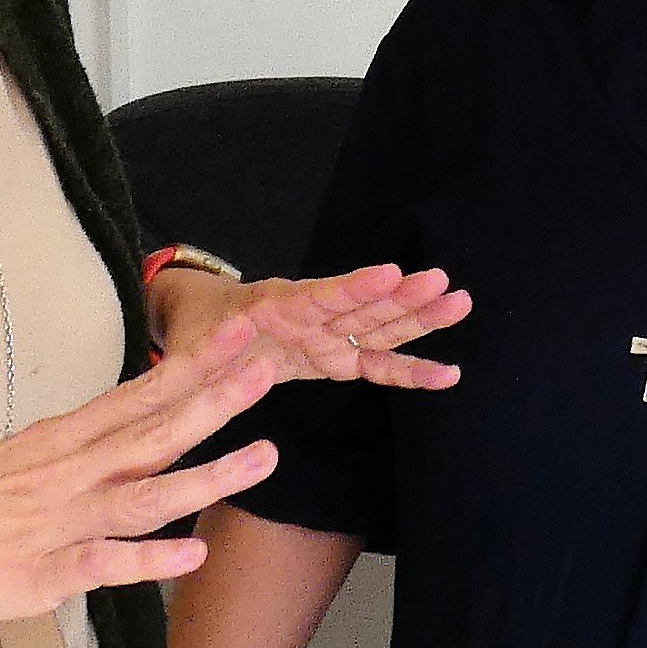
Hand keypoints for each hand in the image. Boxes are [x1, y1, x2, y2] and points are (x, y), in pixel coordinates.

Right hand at [0, 336, 281, 625]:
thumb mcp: (7, 466)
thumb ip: (68, 460)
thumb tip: (116, 452)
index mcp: (53, 442)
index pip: (136, 396)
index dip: (193, 368)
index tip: (241, 337)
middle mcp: (61, 475)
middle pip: (151, 433)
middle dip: (215, 401)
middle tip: (270, 369)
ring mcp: (51, 525)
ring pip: (143, 497)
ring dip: (208, 478)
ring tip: (266, 457)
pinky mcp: (33, 578)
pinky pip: (100, 567)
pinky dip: (147, 561)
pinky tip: (191, 556)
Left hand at [150, 260, 468, 392]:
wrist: (200, 324)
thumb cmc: (193, 332)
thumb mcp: (186, 344)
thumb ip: (204, 349)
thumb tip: (219, 341)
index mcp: (273, 307)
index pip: (319, 296)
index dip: (354, 287)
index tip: (389, 273)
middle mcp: (310, 315)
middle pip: (362, 306)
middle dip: (404, 296)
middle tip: (443, 282)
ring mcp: (328, 335)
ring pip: (379, 326)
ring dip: (419, 317)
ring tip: (460, 303)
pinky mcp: (335, 357)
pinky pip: (377, 363)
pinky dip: (410, 370)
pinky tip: (448, 374)